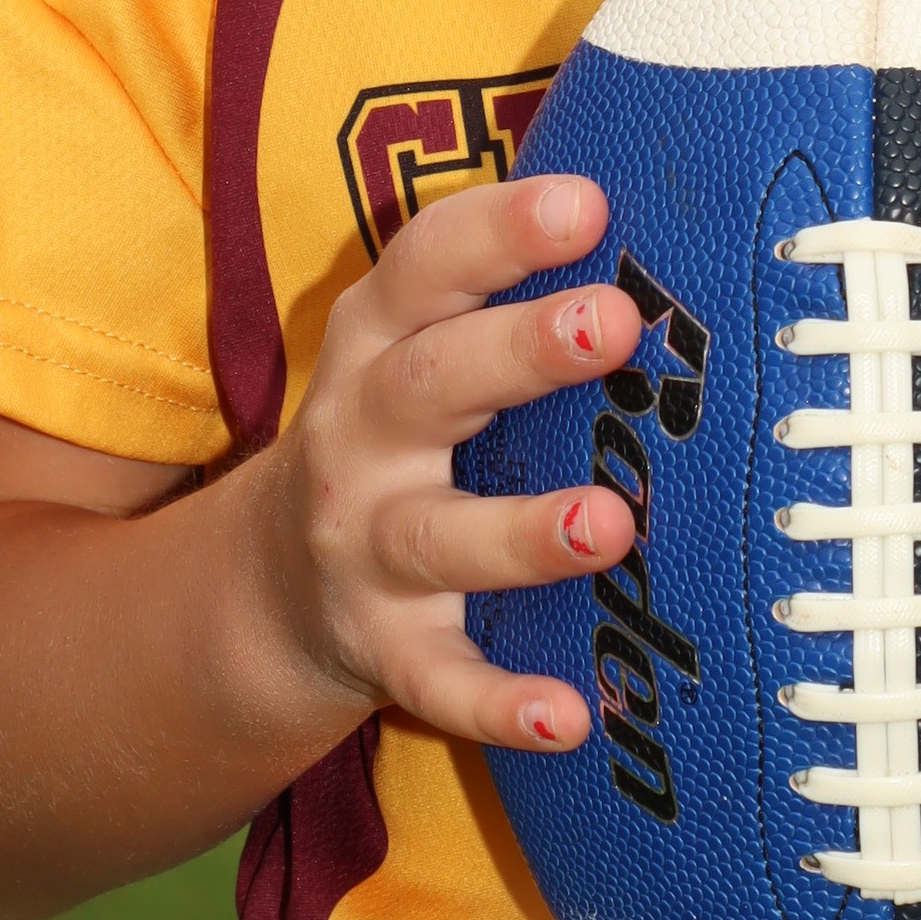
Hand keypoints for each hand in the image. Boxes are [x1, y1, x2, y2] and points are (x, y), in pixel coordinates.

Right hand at [254, 171, 639, 754]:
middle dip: (518, 352)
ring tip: (608, 524)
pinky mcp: (383, 649)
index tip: (586, 202)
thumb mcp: (414, 347)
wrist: (265, 588)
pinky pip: (440, 682)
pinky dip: (500, 705)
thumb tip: (655, 219)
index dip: (499, 231)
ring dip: (522, 535)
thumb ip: (500, 293)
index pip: (424, 266)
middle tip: (614, 321)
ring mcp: (365, 549)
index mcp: (375, 344)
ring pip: (439, 539)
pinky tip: (570, 717)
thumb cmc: (394, 435)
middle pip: (431, 385)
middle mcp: (360, 438)